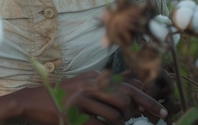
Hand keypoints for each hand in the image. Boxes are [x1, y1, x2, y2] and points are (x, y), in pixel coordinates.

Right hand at [0, 70, 167, 124]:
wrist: (33, 101)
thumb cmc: (61, 96)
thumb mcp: (83, 85)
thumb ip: (105, 86)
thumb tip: (135, 89)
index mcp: (95, 77)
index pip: (129, 86)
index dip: (149, 101)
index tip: (163, 113)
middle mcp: (90, 84)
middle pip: (125, 99)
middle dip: (132, 114)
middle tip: (131, 119)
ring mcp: (82, 98)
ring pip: (115, 115)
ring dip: (117, 124)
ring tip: (109, 124)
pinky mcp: (75, 113)